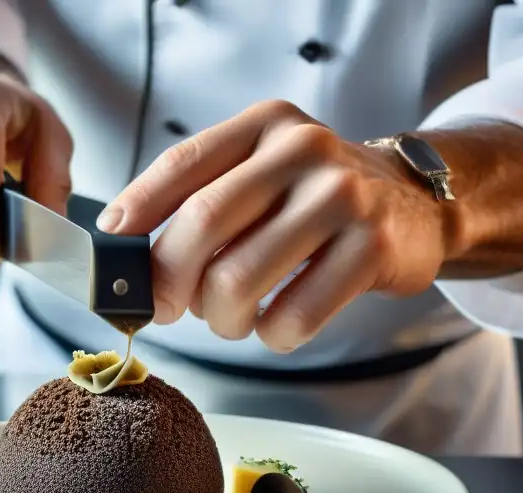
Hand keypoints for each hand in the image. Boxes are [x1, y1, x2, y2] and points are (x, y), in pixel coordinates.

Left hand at [97, 100, 458, 351]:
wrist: (412, 204)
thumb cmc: (312, 200)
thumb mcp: (261, 174)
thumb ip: (200, 199)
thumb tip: (124, 253)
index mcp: (264, 127)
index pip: (181, 164)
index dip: (135, 212)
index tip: (110, 252)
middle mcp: (303, 151)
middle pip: (202, 223)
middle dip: (168, 279)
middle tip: (164, 308)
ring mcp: (342, 198)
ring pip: (240, 279)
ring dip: (221, 318)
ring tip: (230, 317)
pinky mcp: (373, 248)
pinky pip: (293, 316)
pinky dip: (271, 335)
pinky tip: (277, 324)